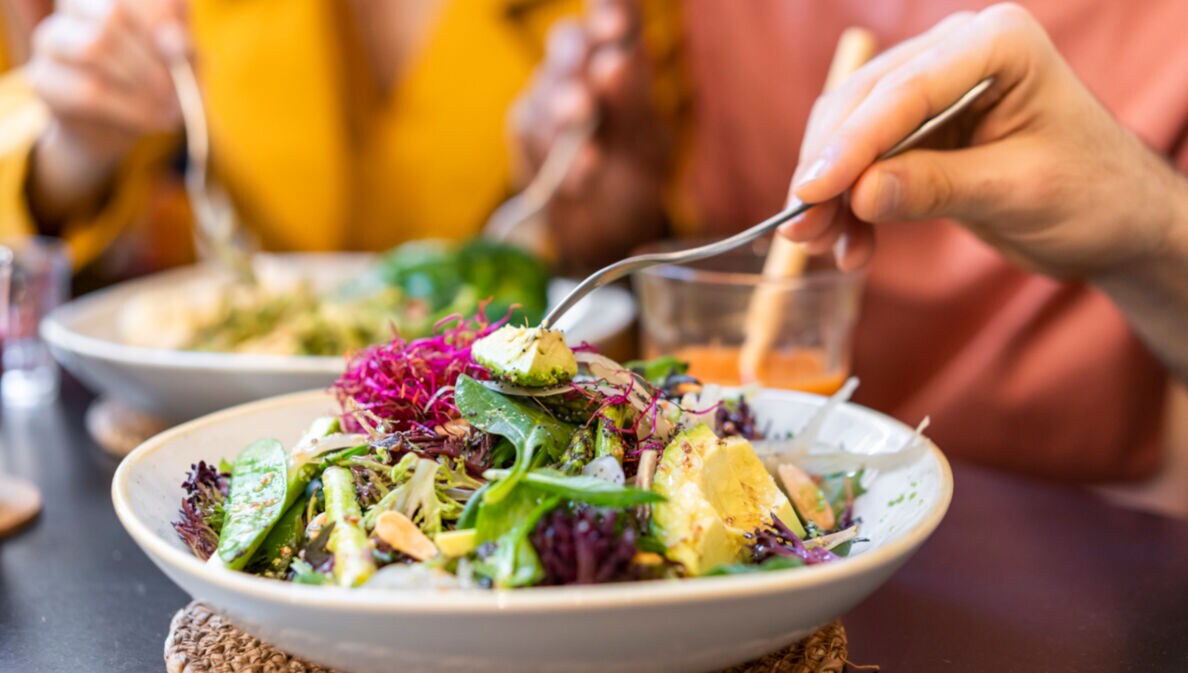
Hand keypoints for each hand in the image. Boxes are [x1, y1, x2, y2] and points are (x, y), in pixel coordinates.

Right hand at [24, 0, 187, 225]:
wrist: (118, 127)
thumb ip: (181, 48)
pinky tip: (152, 121)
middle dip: (151, 56)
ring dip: (141, 83)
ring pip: (93, 48)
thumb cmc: (154, 84)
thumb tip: (175, 45)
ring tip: (169, 108)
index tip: (182, 50)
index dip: (158, 18)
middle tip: (176, 88)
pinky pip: (86, 90)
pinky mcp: (43, 78)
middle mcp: (75, 8)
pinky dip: (130, 109)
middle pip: (111, 14)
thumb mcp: (181, 64)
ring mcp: (52, 39)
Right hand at [509, 0, 670, 272]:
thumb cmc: (633, 176)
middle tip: (601, 74)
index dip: (610, 10)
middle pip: (569, 42)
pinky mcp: (526, 132)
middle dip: (579, 58)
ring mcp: (548, 98)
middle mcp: (580, 69)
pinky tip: (583, 175)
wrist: (606, 232)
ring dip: (567, 114)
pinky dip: (557, 155)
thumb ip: (632, 101)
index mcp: (621, 59)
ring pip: (547, 88)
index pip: (616, 17)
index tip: (614, 24)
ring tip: (591, 149)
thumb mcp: (648, 142)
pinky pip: (531, 131)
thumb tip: (613, 60)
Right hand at [782, 3, 1183, 280]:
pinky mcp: (920, 132)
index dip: (851, 143)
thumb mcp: (1018, 192)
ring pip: (850, 134)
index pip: (905, 90)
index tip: (811, 191)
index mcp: (998, 44)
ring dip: (830, 195)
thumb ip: (938, 187)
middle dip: (827, 170)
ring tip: (820, 246)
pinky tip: (852, 250)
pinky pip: (864, 165)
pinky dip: (850, 208)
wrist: (1115, 220)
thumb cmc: (1092, 194)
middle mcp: (957, 53)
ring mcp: (934, 92)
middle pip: (862, 104)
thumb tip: (860, 194)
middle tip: (801, 227)